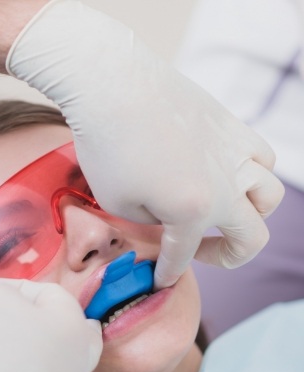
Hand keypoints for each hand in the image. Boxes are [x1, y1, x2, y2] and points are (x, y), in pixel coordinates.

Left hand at [8, 0, 284, 288]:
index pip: (184, 255)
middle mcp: (226, 185)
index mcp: (194, 211)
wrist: (112, 85)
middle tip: (201, 253)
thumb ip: (151, 223)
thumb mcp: (118, 203)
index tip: (159, 280)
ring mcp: (235, 152)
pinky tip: (225, 173)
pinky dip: (252, 173)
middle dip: (228, 256)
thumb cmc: (107, 147)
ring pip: (269, 195)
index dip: (168, 272)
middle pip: (252, 237)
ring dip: (250, 214)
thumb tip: (166, 222)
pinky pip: (261, 156)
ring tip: (221, 213)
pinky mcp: (232, 125)